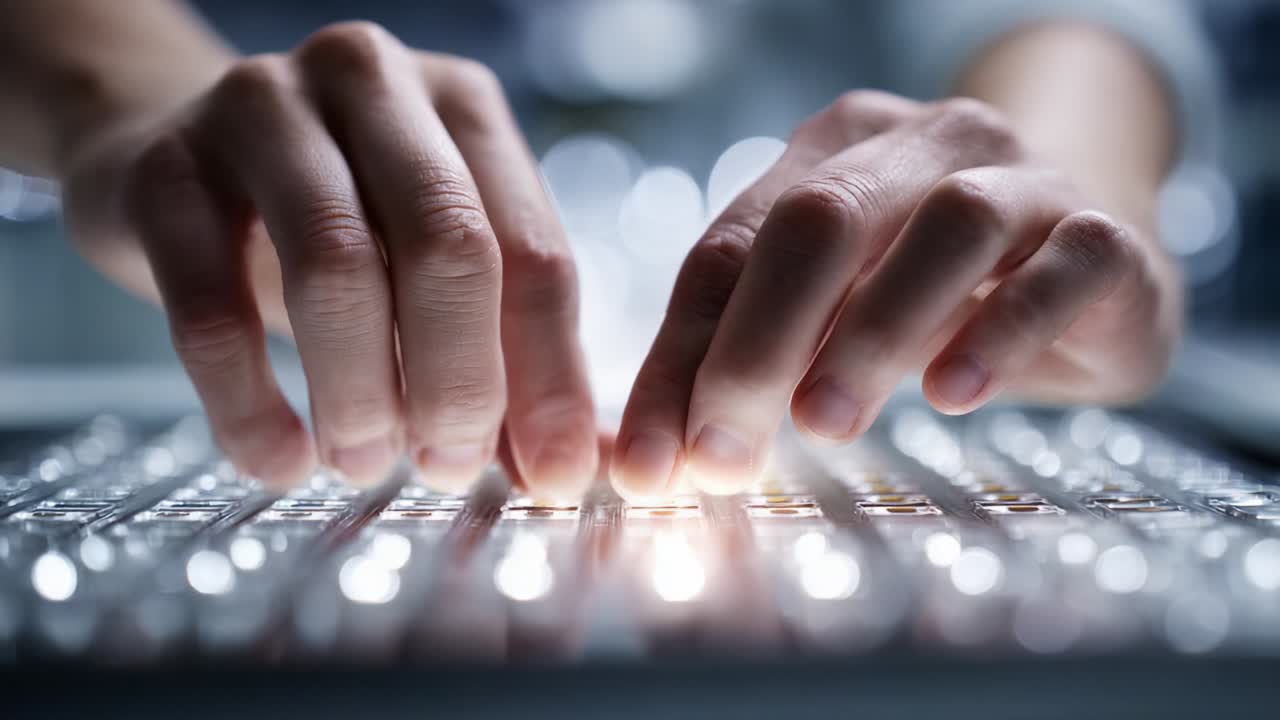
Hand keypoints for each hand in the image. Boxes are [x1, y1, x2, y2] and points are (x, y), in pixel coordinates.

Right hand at [60, 22, 596, 495]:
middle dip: (462, 381)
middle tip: (450, 466)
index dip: (551, 377)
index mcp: (462, 106)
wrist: (169, 158)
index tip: (555, 477)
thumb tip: (575, 466)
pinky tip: (280, 460)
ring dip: (361, 393)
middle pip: (449, 243)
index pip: (536, 250)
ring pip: (336, 267)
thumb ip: (508, 355)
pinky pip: (212, 309)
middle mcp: (372, 83)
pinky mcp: (163, 170)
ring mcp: (261, 112)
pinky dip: (251, 405)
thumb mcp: (429, 266)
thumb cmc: (333, 222)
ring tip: (364, 464)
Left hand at [612, 91, 1178, 496]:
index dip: (680, 356)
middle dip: (758, 344)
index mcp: (833, 152)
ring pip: (944, 226)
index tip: (652, 462)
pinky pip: (1060, 266)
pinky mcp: (1104, 233)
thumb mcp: (838, 319)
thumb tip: (666, 459)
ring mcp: (1023, 177)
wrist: (1096, 266)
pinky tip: (953, 394)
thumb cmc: (943, 297)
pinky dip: (1000, 330)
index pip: (730, 247)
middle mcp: (923, 143)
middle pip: (821, 221)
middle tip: (724, 451)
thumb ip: (761, 365)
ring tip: (825, 424)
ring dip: (871, 332)